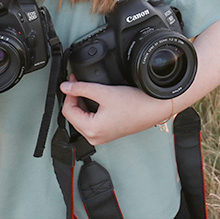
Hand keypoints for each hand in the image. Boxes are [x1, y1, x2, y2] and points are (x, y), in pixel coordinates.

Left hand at [59, 75, 173, 145]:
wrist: (153, 109)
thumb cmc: (135, 105)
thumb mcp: (104, 93)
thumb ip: (82, 88)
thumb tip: (65, 86)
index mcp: (92, 130)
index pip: (68, 111)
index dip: (69, 94)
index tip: (72, 81)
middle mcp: (94, 137)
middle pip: (73, 116)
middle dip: (74, 98)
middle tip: (77, 82)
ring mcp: (101, 136)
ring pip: (82, 118)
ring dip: (81, 103)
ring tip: (86, 89)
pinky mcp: (107, 132)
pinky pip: (91, 121)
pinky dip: (90, 109)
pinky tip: (95, 98)